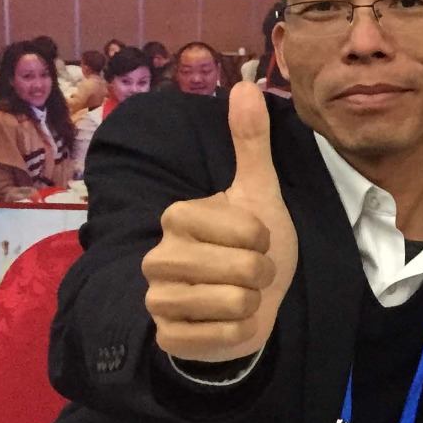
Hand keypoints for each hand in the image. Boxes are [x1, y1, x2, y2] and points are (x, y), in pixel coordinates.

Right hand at [140, 82, 297, 363]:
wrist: (249, 303)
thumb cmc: (254, 246)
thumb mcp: (259, 192)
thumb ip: (251, 142)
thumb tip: (246, 84)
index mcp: (178, 216)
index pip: (247, 229)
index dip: (264, 238)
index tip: (255, 240)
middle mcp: (158, 256)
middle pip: (241, 269)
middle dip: (262, 273)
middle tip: (251, 272)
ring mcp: (157, 300)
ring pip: (233, 303)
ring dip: (253, 303)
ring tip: (241, 296)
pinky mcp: (167, 338)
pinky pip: (222, 338)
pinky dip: (239, 333)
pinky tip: (228, 324)